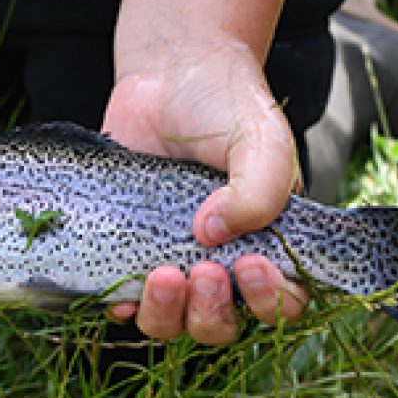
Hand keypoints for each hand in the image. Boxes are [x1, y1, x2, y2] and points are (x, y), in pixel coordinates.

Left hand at [102, 39, 307, 343]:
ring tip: (161, 277)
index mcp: (265, 245)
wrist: (168, 74)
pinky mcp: (123, 244)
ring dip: (166, 313)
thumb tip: (211, 234)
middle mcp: (218, 260)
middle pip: (219, 324)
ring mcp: (167, 255)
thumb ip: (259, 188)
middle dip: (212, 311)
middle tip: (204, 270)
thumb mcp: (259, 140)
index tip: (253, 265)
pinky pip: (119, 295)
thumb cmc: (225, 107)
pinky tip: (118, 292)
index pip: (279, 302)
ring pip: (169, 321)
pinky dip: (118, 304)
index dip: (270, 301)